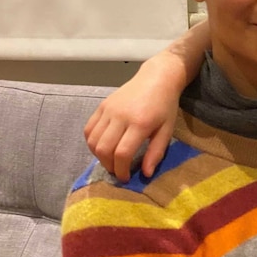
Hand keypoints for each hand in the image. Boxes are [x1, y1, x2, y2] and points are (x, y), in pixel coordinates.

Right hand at [84, 55, 183, 181]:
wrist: (157, 78)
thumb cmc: (165, 105)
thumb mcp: (167, 130)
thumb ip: (156, 152)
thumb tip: (146, 174)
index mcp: (140, 123)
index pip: (122, 153)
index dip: (121, 170)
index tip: (126, 178)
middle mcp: (120, 116)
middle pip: (104, 149)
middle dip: (109, 166)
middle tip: (118, 171)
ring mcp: (108, 109)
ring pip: (93, 140)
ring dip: (99, 156)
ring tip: (110, 160)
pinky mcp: (102, 105)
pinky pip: (89, 129)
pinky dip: (92, 142)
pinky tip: (102, 147)